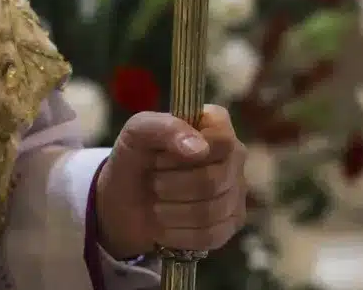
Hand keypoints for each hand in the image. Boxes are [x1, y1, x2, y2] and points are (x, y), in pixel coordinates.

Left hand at [95, 105, 247, 258]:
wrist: (125, 199)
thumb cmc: (135, 158)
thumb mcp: (137, 133)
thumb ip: (164, 127)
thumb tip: (200, 148)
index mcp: (216, 125)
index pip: (222, 140)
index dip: (184, 153)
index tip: (159, 157)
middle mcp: (234, 157)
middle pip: (214, 180)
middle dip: (172, 185)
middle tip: (154, 181)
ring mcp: (237, 191)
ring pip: (212, 211)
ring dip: (171, 210)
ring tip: (156, 202)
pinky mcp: (231, 223)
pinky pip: (210, 236)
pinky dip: (176, 232)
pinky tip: (164, 223)